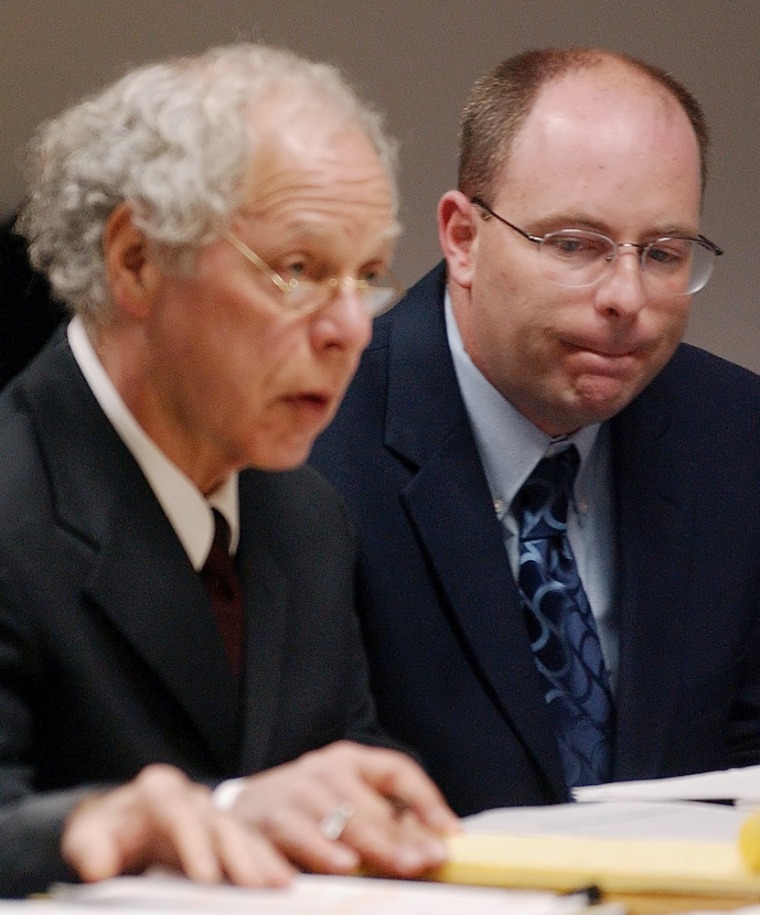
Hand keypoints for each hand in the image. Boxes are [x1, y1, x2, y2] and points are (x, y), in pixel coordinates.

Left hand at [61, 764, 293, 886]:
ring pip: (241, 832)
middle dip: (240, 854)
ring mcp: (209, 812)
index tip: (207, 877)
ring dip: (261, 859)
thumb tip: (100, 867)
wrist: (116, 824)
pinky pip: (248, 844)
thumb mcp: (84, 837)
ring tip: (282, 884)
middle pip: (219, 822)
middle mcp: (190, 796)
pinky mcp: (220, 832)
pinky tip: (281, 881)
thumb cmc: (102, 832)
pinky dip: (264, 862)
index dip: (196, 845)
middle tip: (258, 884)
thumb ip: (89, 849)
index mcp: (158, 791)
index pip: (179, 815)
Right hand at [228, 741, 458, 876]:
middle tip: (423, 862)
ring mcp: (291, 796)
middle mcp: (321, 773)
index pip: (396, 770)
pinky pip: (289, 841)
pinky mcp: (263, 823)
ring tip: (381, 865)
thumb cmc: (307, 806)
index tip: (450, 832)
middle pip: (365, 806)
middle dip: (396, 838)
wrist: (241, 807)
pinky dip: (309, 857)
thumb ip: (384, 818)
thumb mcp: (345, 798)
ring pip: (330, 823)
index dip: (426, 799)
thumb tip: (434, 843)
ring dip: (359, 847)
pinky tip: (327, 871)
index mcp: (349, 761)